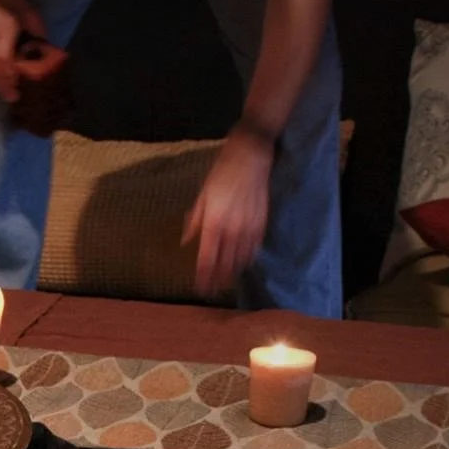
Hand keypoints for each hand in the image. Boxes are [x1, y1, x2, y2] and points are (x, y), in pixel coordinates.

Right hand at [0, 0, 47, 103]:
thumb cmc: (14, 1)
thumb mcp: (32, 18)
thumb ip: (37, 37)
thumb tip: (45, 54)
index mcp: (2, 37)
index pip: (4, 66)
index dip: (10, 82)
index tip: (17, 95)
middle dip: (3, 87)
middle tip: (13, 99)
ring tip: (7, 92)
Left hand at [182, 128, 274, 297]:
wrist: (250, 157)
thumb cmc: (221, 173)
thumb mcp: (202, 195)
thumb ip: (195, 220)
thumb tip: (186, 241)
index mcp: (213, 223)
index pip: (207, 259)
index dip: (204, 276)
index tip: (200, 289)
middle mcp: (231, 230)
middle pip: (223, 264)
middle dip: (217, 280)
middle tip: (211, 292)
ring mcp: (248, 228)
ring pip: (240, 259)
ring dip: (232, 273)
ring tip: (225, 283)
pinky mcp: (262, 223)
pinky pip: (254, 248)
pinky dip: (248, 259)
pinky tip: (243, 265)